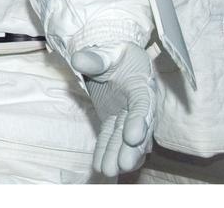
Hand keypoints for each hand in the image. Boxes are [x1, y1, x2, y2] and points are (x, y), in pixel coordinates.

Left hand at [72, 42, 156, 176]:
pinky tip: (101, 165)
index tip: (133, 137)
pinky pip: (110, 136)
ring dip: (117, 154)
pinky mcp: (114, 119)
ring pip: (124, 137)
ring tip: (109, 170)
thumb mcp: (106, 52)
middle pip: (137, 129)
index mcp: (141, 85)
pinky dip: (106, 150)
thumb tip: (79, 60)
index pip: (143, 106)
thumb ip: (95, 58)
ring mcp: (126, 114)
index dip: (140, 122)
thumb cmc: (113, 53)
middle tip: (124, 164)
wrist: (112, 55)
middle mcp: (138, 104)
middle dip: (131, 148)